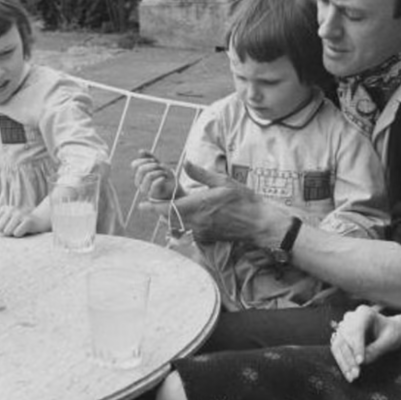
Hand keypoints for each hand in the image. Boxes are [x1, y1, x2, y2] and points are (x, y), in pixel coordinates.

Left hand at [0, 205, 45, 236]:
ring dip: (13, 234)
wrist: (42, 219)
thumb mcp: (8, 221)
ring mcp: (20, 214)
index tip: (4, 231)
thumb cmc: (21, 224)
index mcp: (4, 209)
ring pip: (7, 232)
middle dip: (5, 233)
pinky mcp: (28, 221)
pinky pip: (16, 233)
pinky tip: (25, 231)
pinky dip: (20, 235)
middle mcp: (11, 210)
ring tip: (20, 229)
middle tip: (15, 230)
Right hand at [131, 150, 176, 200]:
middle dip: (153, 165)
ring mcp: (144, 189)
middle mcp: (139, 182)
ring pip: (148, 176)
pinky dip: (160, 179)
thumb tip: (140, 151)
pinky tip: (164, 178)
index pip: (135, 164)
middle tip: (161, 167)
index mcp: (138, 174)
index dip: (145, 160)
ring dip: (159, 172)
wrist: (172, 187)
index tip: (154, 160)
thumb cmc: (164, 175)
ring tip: (164, 173)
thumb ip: (149, 157)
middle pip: (141, 169)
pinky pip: (154, 184)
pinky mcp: (152, 194)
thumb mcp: (158, 164)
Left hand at [140, 161, 275, 243]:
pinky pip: (188, 230)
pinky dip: (182, 223)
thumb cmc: (244, 200)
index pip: (169, 208)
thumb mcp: (223, 181)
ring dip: (170, 218)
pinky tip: (186, 216)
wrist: (259, 222)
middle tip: (150, 204)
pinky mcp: (207, 236)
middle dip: (159, 212)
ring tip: (167, 209)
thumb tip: (185, 163)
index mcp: (199, 205)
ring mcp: (202, 231)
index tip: (142, 205)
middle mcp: (197, 221)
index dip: (153, 207)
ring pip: (177, 225)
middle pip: (169, 219)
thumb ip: (200, 173)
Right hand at [330, 305, 400, 381]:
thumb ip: (377, 349)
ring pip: (338, 345)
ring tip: (352, 377)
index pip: (356, 330)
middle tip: (356, 374)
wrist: (390, 332)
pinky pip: (337, 350)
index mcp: (364, 313)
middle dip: (349, 358)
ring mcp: (344, 326)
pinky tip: (348, 374)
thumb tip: (362, 362)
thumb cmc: (392, 333)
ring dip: (343, 362)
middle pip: (345, 338)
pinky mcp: (341, 337)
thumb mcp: (390, 340)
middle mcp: (351, 318)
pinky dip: (342, 362)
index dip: (357, 346)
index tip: (360, 362)